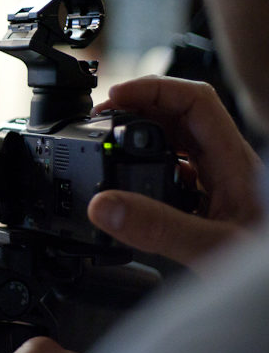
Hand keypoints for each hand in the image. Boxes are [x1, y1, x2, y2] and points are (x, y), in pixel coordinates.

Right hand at [87, 76, 262, 266]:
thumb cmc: (267, 264)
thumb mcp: (213, 248)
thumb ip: (158, 228)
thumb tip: (104, 205)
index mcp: (234, 161)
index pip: (195, 100)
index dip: (152, 89)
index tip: (116, 96)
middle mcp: (227, 164)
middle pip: (179, 114)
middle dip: (137, 107)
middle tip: (101, 117)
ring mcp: (219, 181)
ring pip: (177, 140)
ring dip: (141, 133)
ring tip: (108, 139)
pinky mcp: (209, 200)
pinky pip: (175, 168)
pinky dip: (146, 164)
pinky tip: (130, 181)